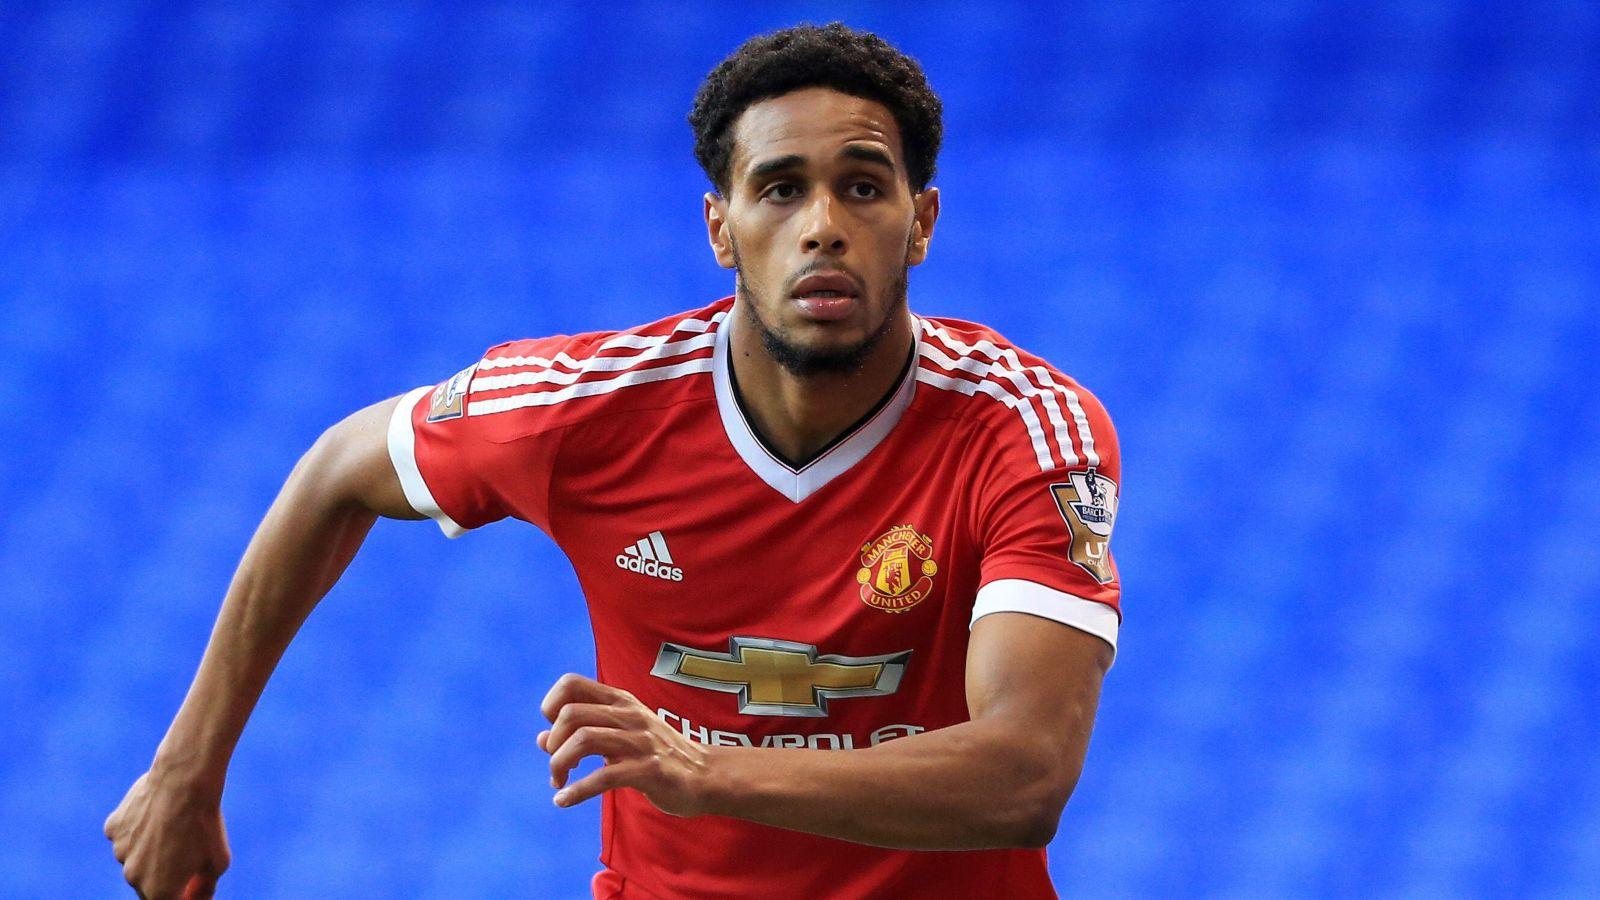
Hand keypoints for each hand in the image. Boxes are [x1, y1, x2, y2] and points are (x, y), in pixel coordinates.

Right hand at [104, 771, 230, 898]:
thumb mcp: (218, 862)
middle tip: (186, 854)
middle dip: (165, 876)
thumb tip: (195, 898)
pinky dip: (137, 830)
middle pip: (148, 885)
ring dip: (150, 851)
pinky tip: (156, 814)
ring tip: (175, 827)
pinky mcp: (112, 829)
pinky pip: (125, 835)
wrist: (184, 782)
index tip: (191, 882)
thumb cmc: (205, 823)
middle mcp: (132, 877)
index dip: (182, 895)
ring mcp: (119, 852)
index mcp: (158, 891)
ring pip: (135, 858)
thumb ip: (204, 888)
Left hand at [538, 673, 710, 815]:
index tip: (553, 733)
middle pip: (571, 714)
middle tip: (557, 765)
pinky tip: (564, 802)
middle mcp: (629, 715)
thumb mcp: (620, 736)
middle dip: (553, 742)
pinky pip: (603, 777)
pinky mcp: (649, 769)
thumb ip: (583, 733)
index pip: (571, 683)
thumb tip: (540, 739)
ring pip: (583, 740)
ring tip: (559, 782)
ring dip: (560, 765)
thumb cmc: (658, 754)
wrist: (704, 774)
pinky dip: (576, 791)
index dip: (551, 705)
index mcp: (620, 701)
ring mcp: (640, 741)